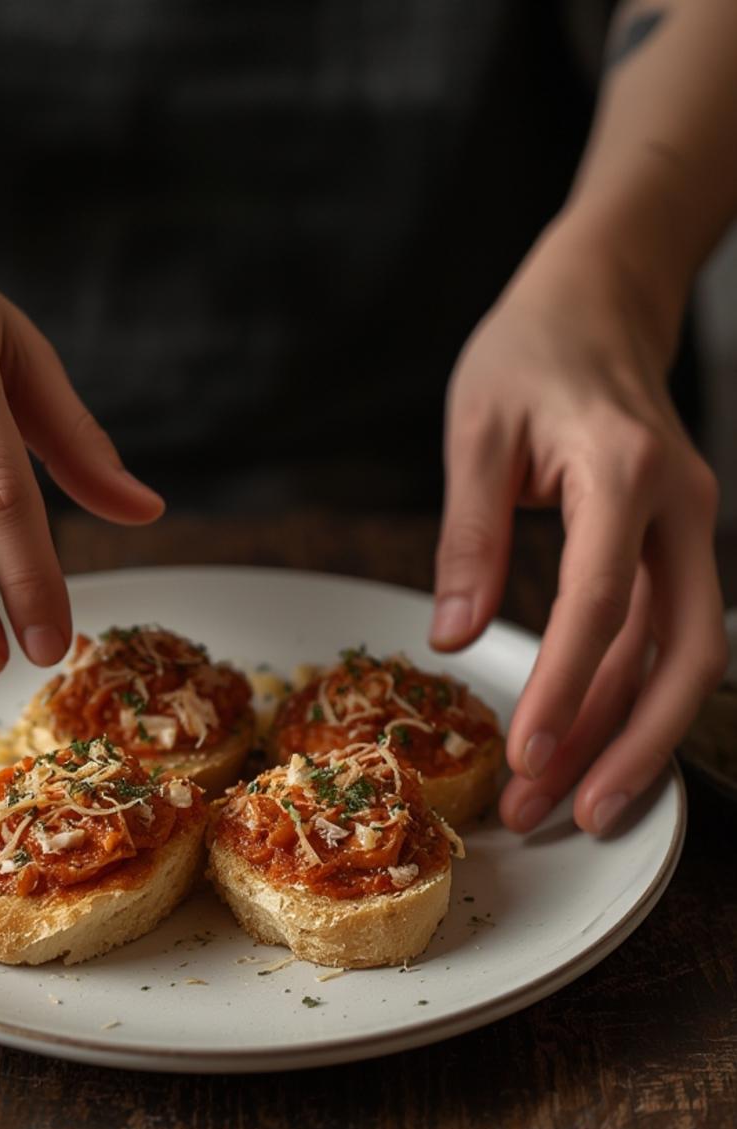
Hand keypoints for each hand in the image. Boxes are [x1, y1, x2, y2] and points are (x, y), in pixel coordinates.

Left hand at [431, 220, 726, 834]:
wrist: (601, 301)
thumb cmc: (531, 351)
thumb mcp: (477, 428)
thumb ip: (468, 535)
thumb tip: (452, 637)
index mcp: (621, 470)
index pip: (602, 599)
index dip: (566, 686)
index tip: (527, 754)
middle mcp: (678, 508)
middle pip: (683, 652)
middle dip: (630, 745)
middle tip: (570, 816)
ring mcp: (688, 532)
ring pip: (679, 659)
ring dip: (626, 737)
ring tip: (561, 804)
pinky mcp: (675, 549)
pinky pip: (661, 640)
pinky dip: (623, 698)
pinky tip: (579, 747)